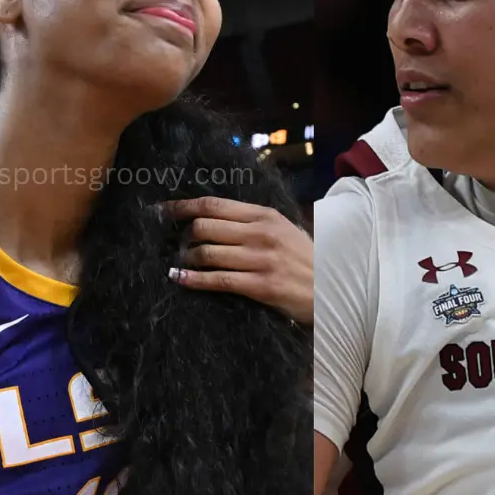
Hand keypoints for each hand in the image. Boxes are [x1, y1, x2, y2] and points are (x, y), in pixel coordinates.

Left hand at [160, 197, 312, 323]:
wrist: (331, 289)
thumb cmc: (305, 259)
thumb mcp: (283, 230)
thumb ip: (252, 223)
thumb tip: (213, 220)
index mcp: (265, 215)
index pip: (214, 205)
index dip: (183, 206)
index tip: (162, 210)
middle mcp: (260, 233)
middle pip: (204, 226)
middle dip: (184, 235)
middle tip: (178, 244)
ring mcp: (260, 259)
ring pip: (207, 253)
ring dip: (187, 258)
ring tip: (181, 262)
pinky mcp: (260, 285)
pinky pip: (217, 280)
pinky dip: (193, 279)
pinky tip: (180, 278)